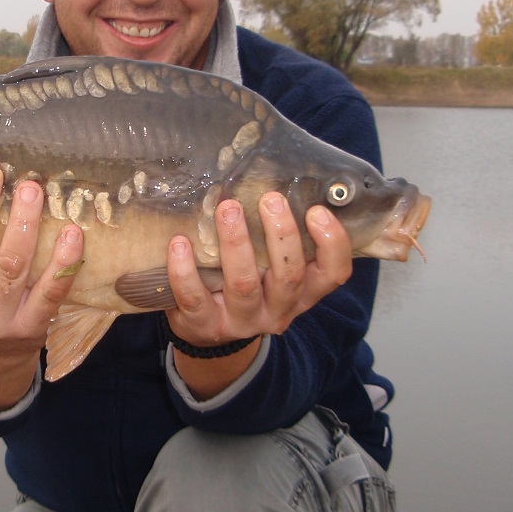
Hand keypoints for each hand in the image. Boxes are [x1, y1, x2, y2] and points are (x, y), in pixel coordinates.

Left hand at [165, 192, 352, 398]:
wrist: (208, 332)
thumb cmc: (246, 284)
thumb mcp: (270, 268)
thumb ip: (278, 239)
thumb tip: (276, 179)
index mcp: (302, 293)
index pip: (333, 274)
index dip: (332, 244)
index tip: (316, 210)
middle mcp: (278, 310)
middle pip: (289, 277)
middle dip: (282, 235)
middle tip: (271, 199)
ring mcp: (242, 321)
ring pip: (244, 284)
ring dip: (236, 244)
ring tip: (227, 209)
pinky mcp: (205, 326)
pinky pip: (195, 298)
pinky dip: (185, 270)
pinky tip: (179, 243)